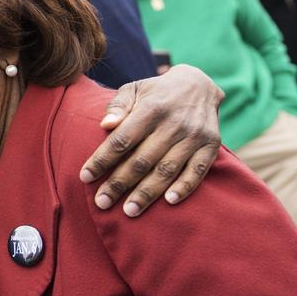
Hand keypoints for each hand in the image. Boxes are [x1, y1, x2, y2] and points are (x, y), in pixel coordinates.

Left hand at [79, 64, 223, 216]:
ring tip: (129, 211)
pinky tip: (169, 202)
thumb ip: (117, 106)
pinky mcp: (211, 145)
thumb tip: (105, 125)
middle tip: (102, 202)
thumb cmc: (155, 92)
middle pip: (141, 160)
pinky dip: (184, 187)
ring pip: (167, 170)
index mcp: (150, 109)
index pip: (121, 140)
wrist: (198, 84)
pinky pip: (198, 171)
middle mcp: (173, 124)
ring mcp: (194, 136)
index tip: (85, 177)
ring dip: (147, 193)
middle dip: (119, 183)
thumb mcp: (133, 89)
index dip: (102, 160)